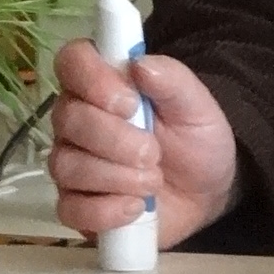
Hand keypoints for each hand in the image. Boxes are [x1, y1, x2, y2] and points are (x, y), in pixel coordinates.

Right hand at [50, 41, 239, 248]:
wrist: (206, 192)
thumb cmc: (194, 139)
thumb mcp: (196, 106)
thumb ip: (172, 80)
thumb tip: (139, 64)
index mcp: (100, 84)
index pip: (72, 61)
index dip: (93, 79)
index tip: (130, 103)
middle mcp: (76, 120)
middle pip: (68, 119)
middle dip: (115, 139)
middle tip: (153, 153)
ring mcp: (71, 164)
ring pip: (67, 166)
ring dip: (117, 176)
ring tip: (153, 181)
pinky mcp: (75, 206)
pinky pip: (70, 209)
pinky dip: (106, 211)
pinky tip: (136, 207)